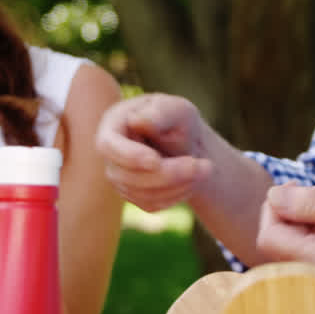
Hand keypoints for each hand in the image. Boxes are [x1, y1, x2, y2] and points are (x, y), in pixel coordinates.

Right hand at [94, 93, 213, 211]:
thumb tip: (137, 121)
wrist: (187, 144)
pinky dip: (177, 194)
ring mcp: (119, 177)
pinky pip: (151, 204)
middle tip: (205, 166)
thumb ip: (160, 113)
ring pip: (141, 193)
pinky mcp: (132, 195)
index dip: (130, 156)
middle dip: (167, 174)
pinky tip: (193, 179)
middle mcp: (111, 154)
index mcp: (113, 124)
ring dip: (178, 184)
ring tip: (206, 168)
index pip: (108, 145)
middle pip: (127, 175)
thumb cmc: (180, 120)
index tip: (156, 161)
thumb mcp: (177, 109)